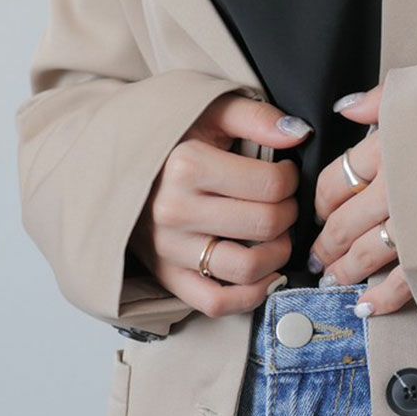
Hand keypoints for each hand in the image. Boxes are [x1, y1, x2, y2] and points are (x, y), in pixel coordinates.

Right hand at [129, 93, 312, 317]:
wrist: (118, 169)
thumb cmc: (175, 140)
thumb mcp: (210, 113)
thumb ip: (256, 117)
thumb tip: (298, 134)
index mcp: (185, 164)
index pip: (271, 184)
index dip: (291, 179)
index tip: (284, 174)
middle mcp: (174, 210)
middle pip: (265, 224)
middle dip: (289, 213)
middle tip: (284, 203)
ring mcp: (169, 248)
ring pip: (247, 267)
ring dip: (277, 254)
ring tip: (276, 236)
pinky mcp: (167, 277)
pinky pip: (216, 302)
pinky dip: (250, 295)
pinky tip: (263, 273)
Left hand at [309, 82, 414, 318]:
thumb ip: (385, 100)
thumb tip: (344, 109)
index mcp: (392, 146)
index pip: (338, 178)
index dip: (323, 199)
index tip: (319, 210)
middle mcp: (397, 188)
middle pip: (345, 222)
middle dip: (327, 242)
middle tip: (318, 256)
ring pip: (366, 254)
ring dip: (346, 271)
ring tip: (334, 280)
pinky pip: (404, 283)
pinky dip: (382, 297)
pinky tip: (366, 306)